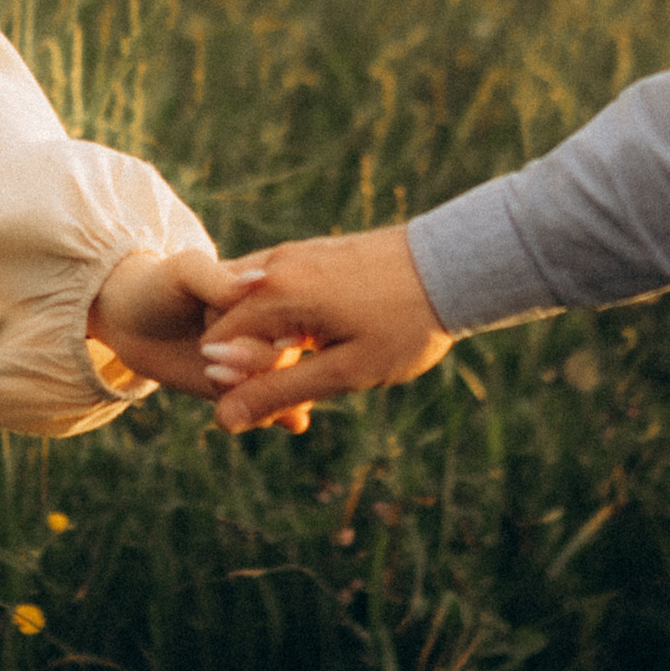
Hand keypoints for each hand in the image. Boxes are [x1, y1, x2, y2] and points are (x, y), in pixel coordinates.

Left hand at [86, 248, 268, 398]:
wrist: (135, 322)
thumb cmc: (160, 286)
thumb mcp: (184, 272)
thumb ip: (220, 279)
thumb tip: (260, 280)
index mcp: (267, 291)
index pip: (281, 315)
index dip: (255, 331)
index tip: (212, 332)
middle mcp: (273, 327)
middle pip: (285, 356)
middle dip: (255, 366)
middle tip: (211, 364)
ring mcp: (263, 361)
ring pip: (282, 387)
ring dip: (263, 396)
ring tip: (219, 383)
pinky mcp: (251, 388)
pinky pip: (276, 408)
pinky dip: (283, 416)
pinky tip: (290, 421)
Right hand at [199, 226, 452, 433]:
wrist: (452, 268)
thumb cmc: (402, 325)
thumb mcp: (343, 372)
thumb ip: (277, 393)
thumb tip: (222, 420)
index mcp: (274, 294)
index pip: (217, 344)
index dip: (232, 383)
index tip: (274, 405)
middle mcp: (274, 266)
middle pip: (227, 321)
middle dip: (247, 360)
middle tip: (300, 388)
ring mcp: (291, 253)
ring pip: (248, 303)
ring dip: (264, 338)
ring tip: (311, 361)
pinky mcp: (310, 250)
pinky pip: (272, 286)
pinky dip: (279, 316)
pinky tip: (316, 336)